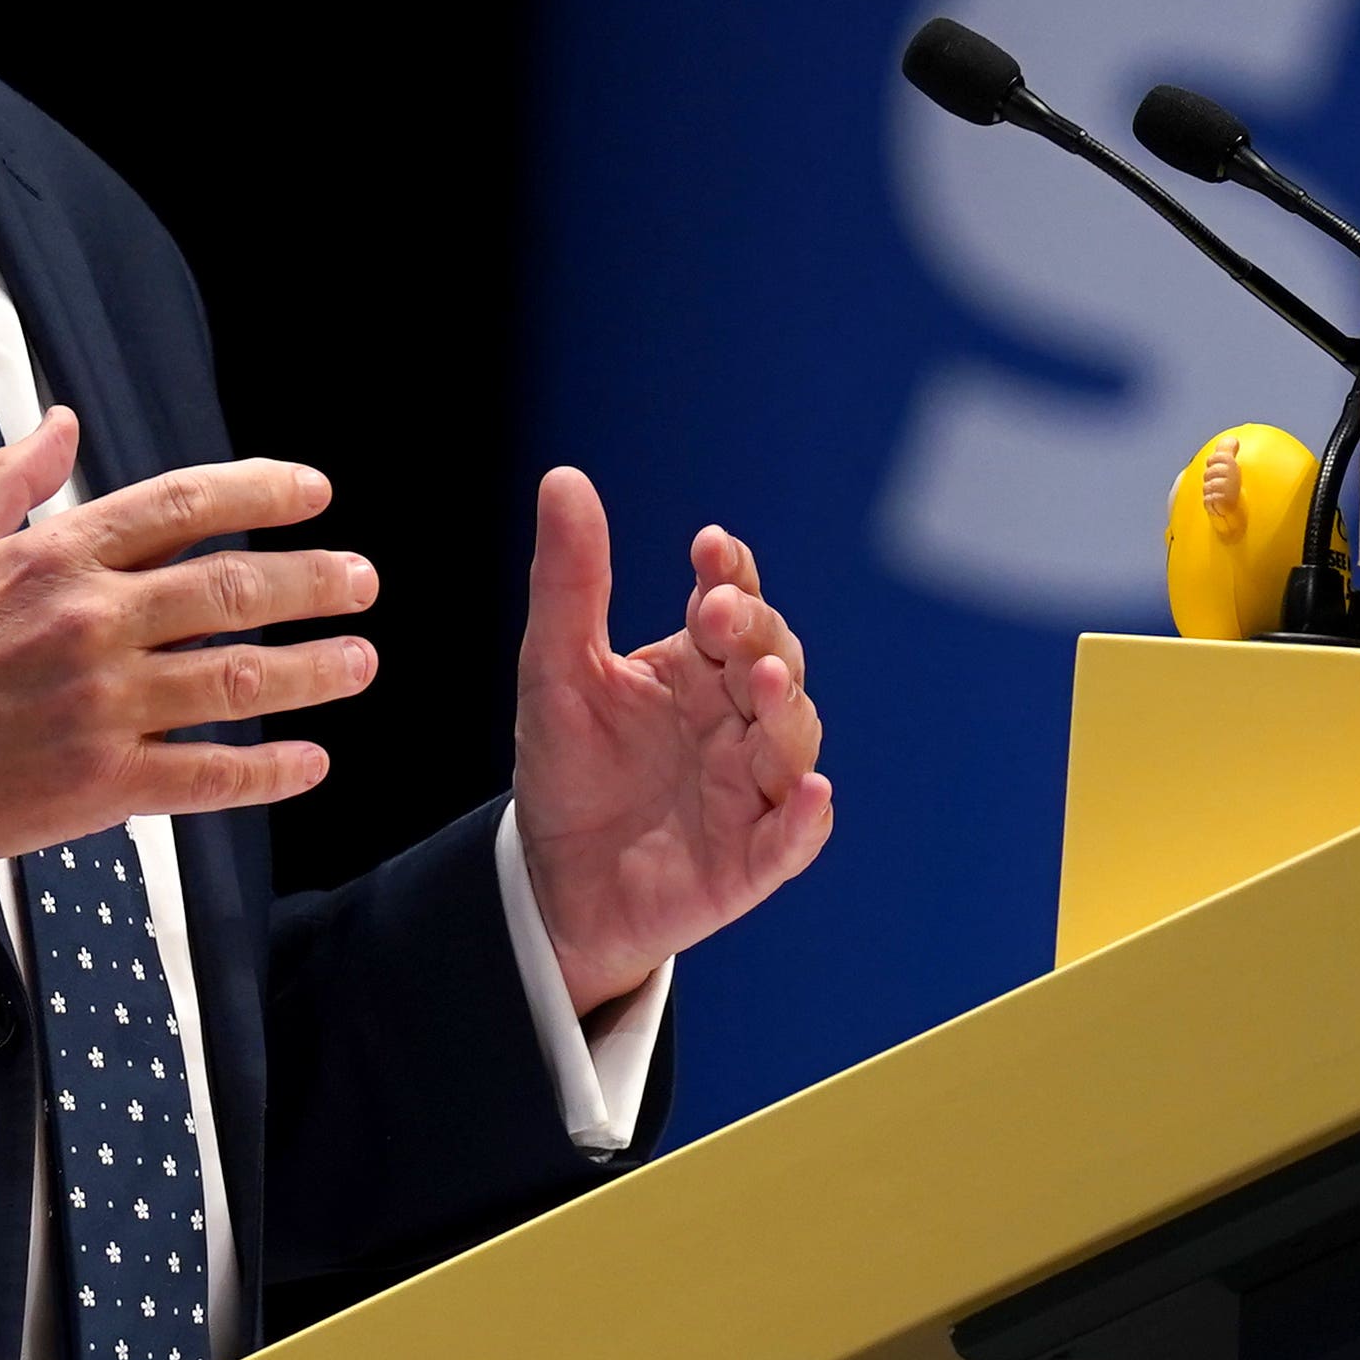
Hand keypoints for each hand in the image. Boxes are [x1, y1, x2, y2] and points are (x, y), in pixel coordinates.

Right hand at [0, 408, 381, 873]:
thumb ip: (8, 476)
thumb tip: (62, 422)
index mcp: (58, 556)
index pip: (182, 504)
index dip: (259, 491)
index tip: (314, 492)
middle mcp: (91, 622)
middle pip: (230, 588)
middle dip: (311, 581)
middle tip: (362, 580)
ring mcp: (101, 705)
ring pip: (235, 679)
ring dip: (312, 670)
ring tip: (359, 661)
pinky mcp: (100, 783)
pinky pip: (205, 774)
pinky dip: (266, 770)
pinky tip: (309, 761)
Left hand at [510, 468, 832, 1018]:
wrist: (552, 881)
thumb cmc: (566, 766)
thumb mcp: (555, 669)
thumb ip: (570, 582)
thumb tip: (564, 477)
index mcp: (697, 666)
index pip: (733, 604)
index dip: (731, 574)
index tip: (709, 548)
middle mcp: (736, 718)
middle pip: (774, 660)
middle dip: (756, 633)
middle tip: (719, 614)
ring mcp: (751, 787)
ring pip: (792, 739)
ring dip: (785, 709)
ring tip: (763, 680)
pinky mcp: (752, 858)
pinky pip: (792, 837)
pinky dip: (805, 817)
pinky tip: (807, 792)